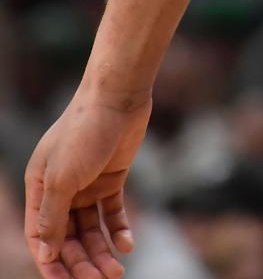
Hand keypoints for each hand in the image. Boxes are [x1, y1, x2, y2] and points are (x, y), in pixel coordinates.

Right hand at [24, 87, 152, 278]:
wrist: (118, 96)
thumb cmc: (84, 131)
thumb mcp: (63, 178)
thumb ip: (53, 217)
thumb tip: (45, 254)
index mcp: (40, 188)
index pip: (41, 236)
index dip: (51, 262)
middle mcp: (62, 189)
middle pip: (68, 237)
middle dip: (82, 261)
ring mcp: (87, 184)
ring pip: (91, 229)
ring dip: (102, 251)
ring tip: (117, 270)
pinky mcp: (111, 177)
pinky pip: (113, 212)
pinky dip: (119, 229)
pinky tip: (127, 244)